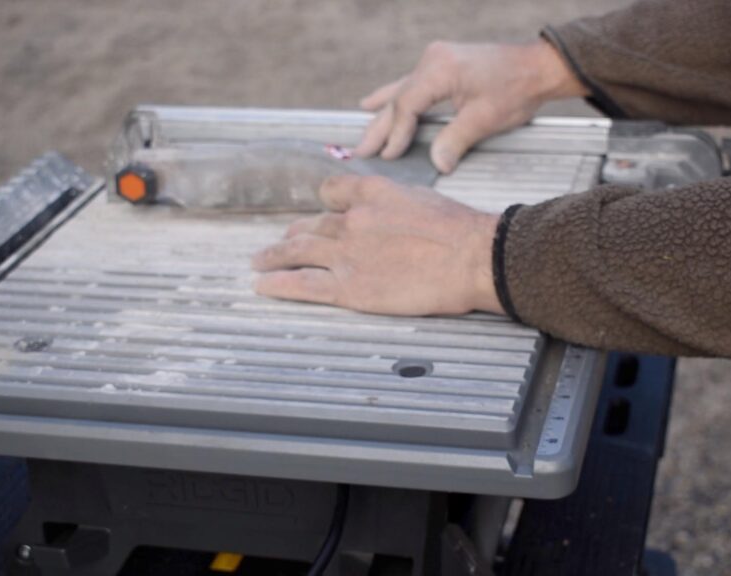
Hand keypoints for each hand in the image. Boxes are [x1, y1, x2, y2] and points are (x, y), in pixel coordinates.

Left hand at [252, 175, 502, 315]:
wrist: (472, 257)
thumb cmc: (460, 232)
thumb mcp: (423, 200)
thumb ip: (396, 205)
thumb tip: (393, 215)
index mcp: (371, 193)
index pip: (332, 192)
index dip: (324, 205)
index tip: (319, 213)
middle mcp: (352, 220)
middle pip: (311, 226)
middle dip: (294, 234)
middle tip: (281, 243)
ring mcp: (346, 254)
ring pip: (297, 252)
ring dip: (273, 256)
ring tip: (259, 261)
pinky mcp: (348, 287)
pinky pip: (302, 284)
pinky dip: (277, 284)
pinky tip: (262, 285)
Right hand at [355, 40, 587, 173]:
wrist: (538, 67)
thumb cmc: (516, 89)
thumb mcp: (485, 119)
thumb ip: (455, 141)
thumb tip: (436, 164)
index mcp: (439, 70)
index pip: (407, 106)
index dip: (396, 134)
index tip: (388, 156)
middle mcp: (433, 60)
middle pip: (398, 98)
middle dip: (379, 127)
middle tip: (360, 150)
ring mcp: (436, 59)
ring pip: (401, 91)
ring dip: (383, 112)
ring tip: (360, 126)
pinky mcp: (443, 63)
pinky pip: (411, 83)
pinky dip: (395, 96)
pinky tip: (375, 100)